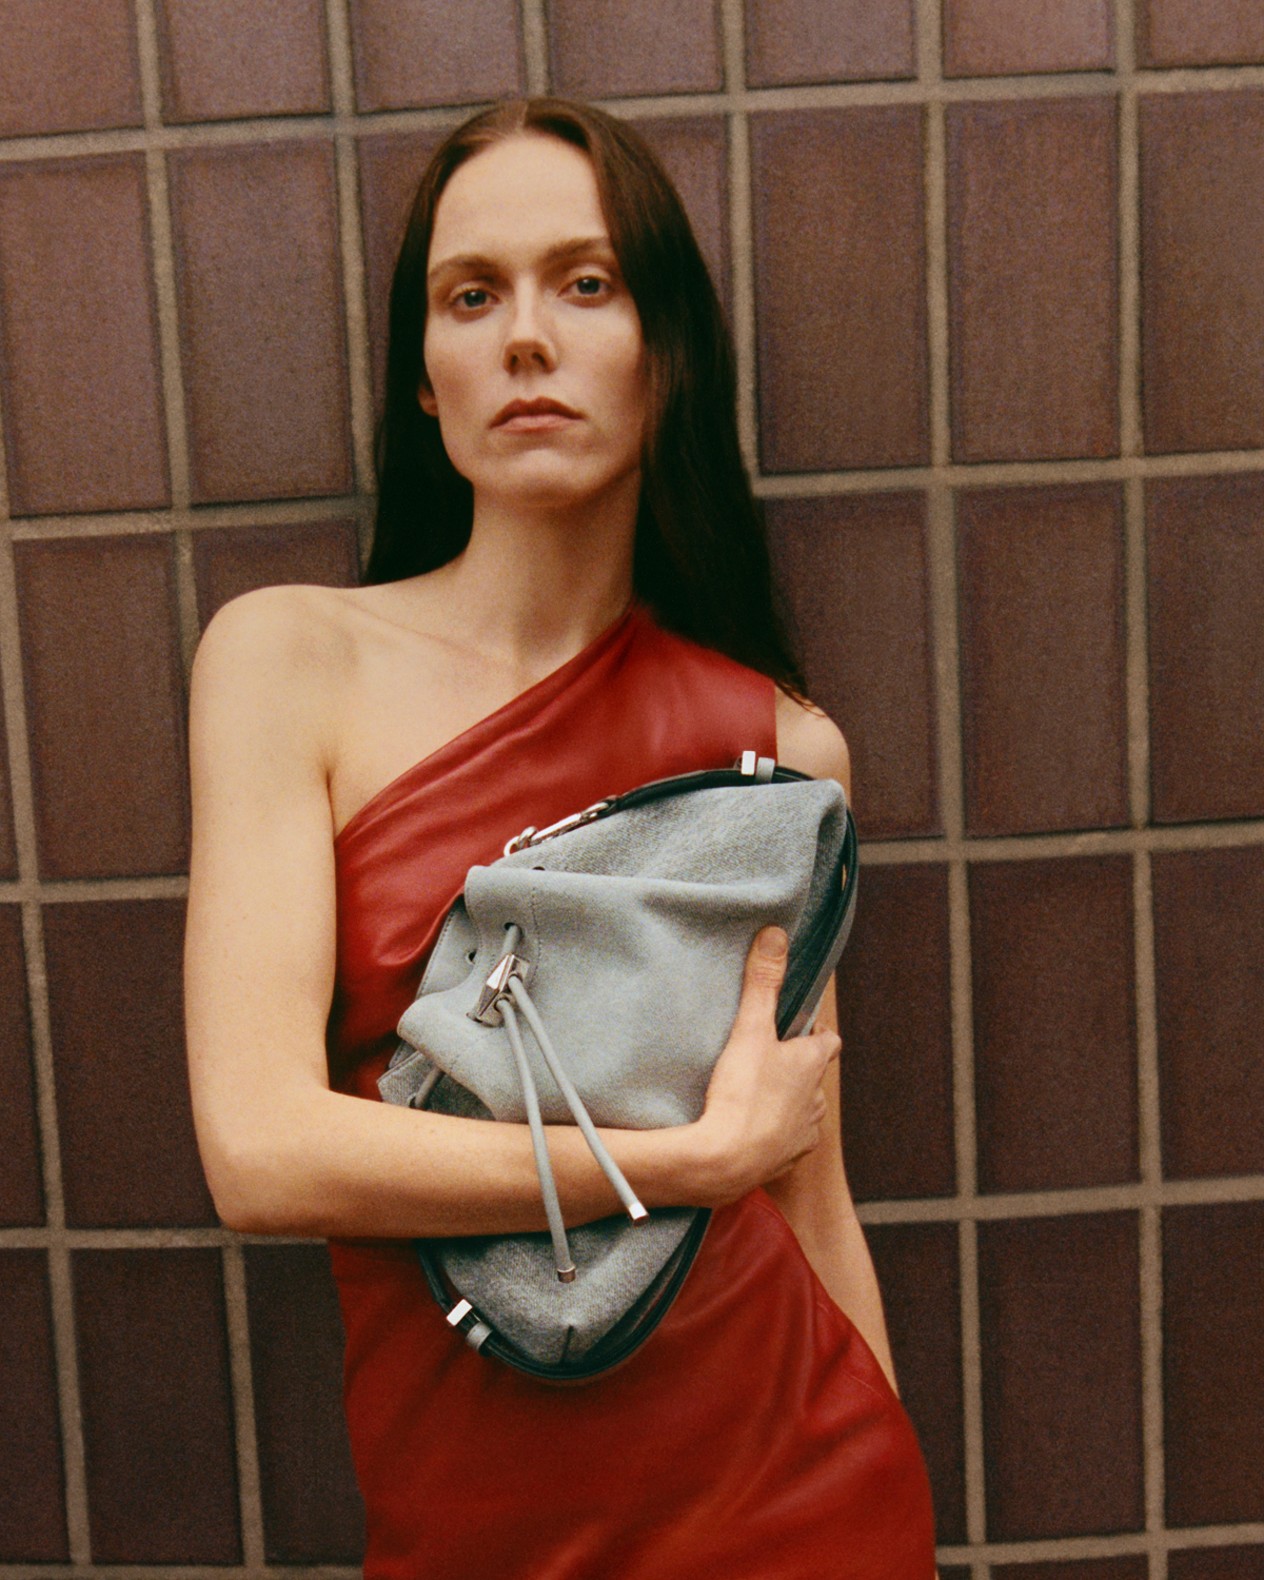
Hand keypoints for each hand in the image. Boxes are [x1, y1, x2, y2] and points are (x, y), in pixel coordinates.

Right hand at [691, 926, 840, 1204]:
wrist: (725, 1160)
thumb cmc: (742, 1093)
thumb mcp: (750, 1028)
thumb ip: (762, 982)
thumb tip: (776, 934)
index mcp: (811, 1065)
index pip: (829, 1041)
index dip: (817, 1032)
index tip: (800, 1026)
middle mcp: (816, 1101)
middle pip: (814, 1078)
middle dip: (797, 1069)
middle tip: (767, 1058)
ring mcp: (803, 1135)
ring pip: (803, 1111)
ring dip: (787, 1103)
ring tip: (756, 1095)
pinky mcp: (784, 1162)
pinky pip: (785, 1144)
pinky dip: (774, 1135)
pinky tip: (750, 1130)